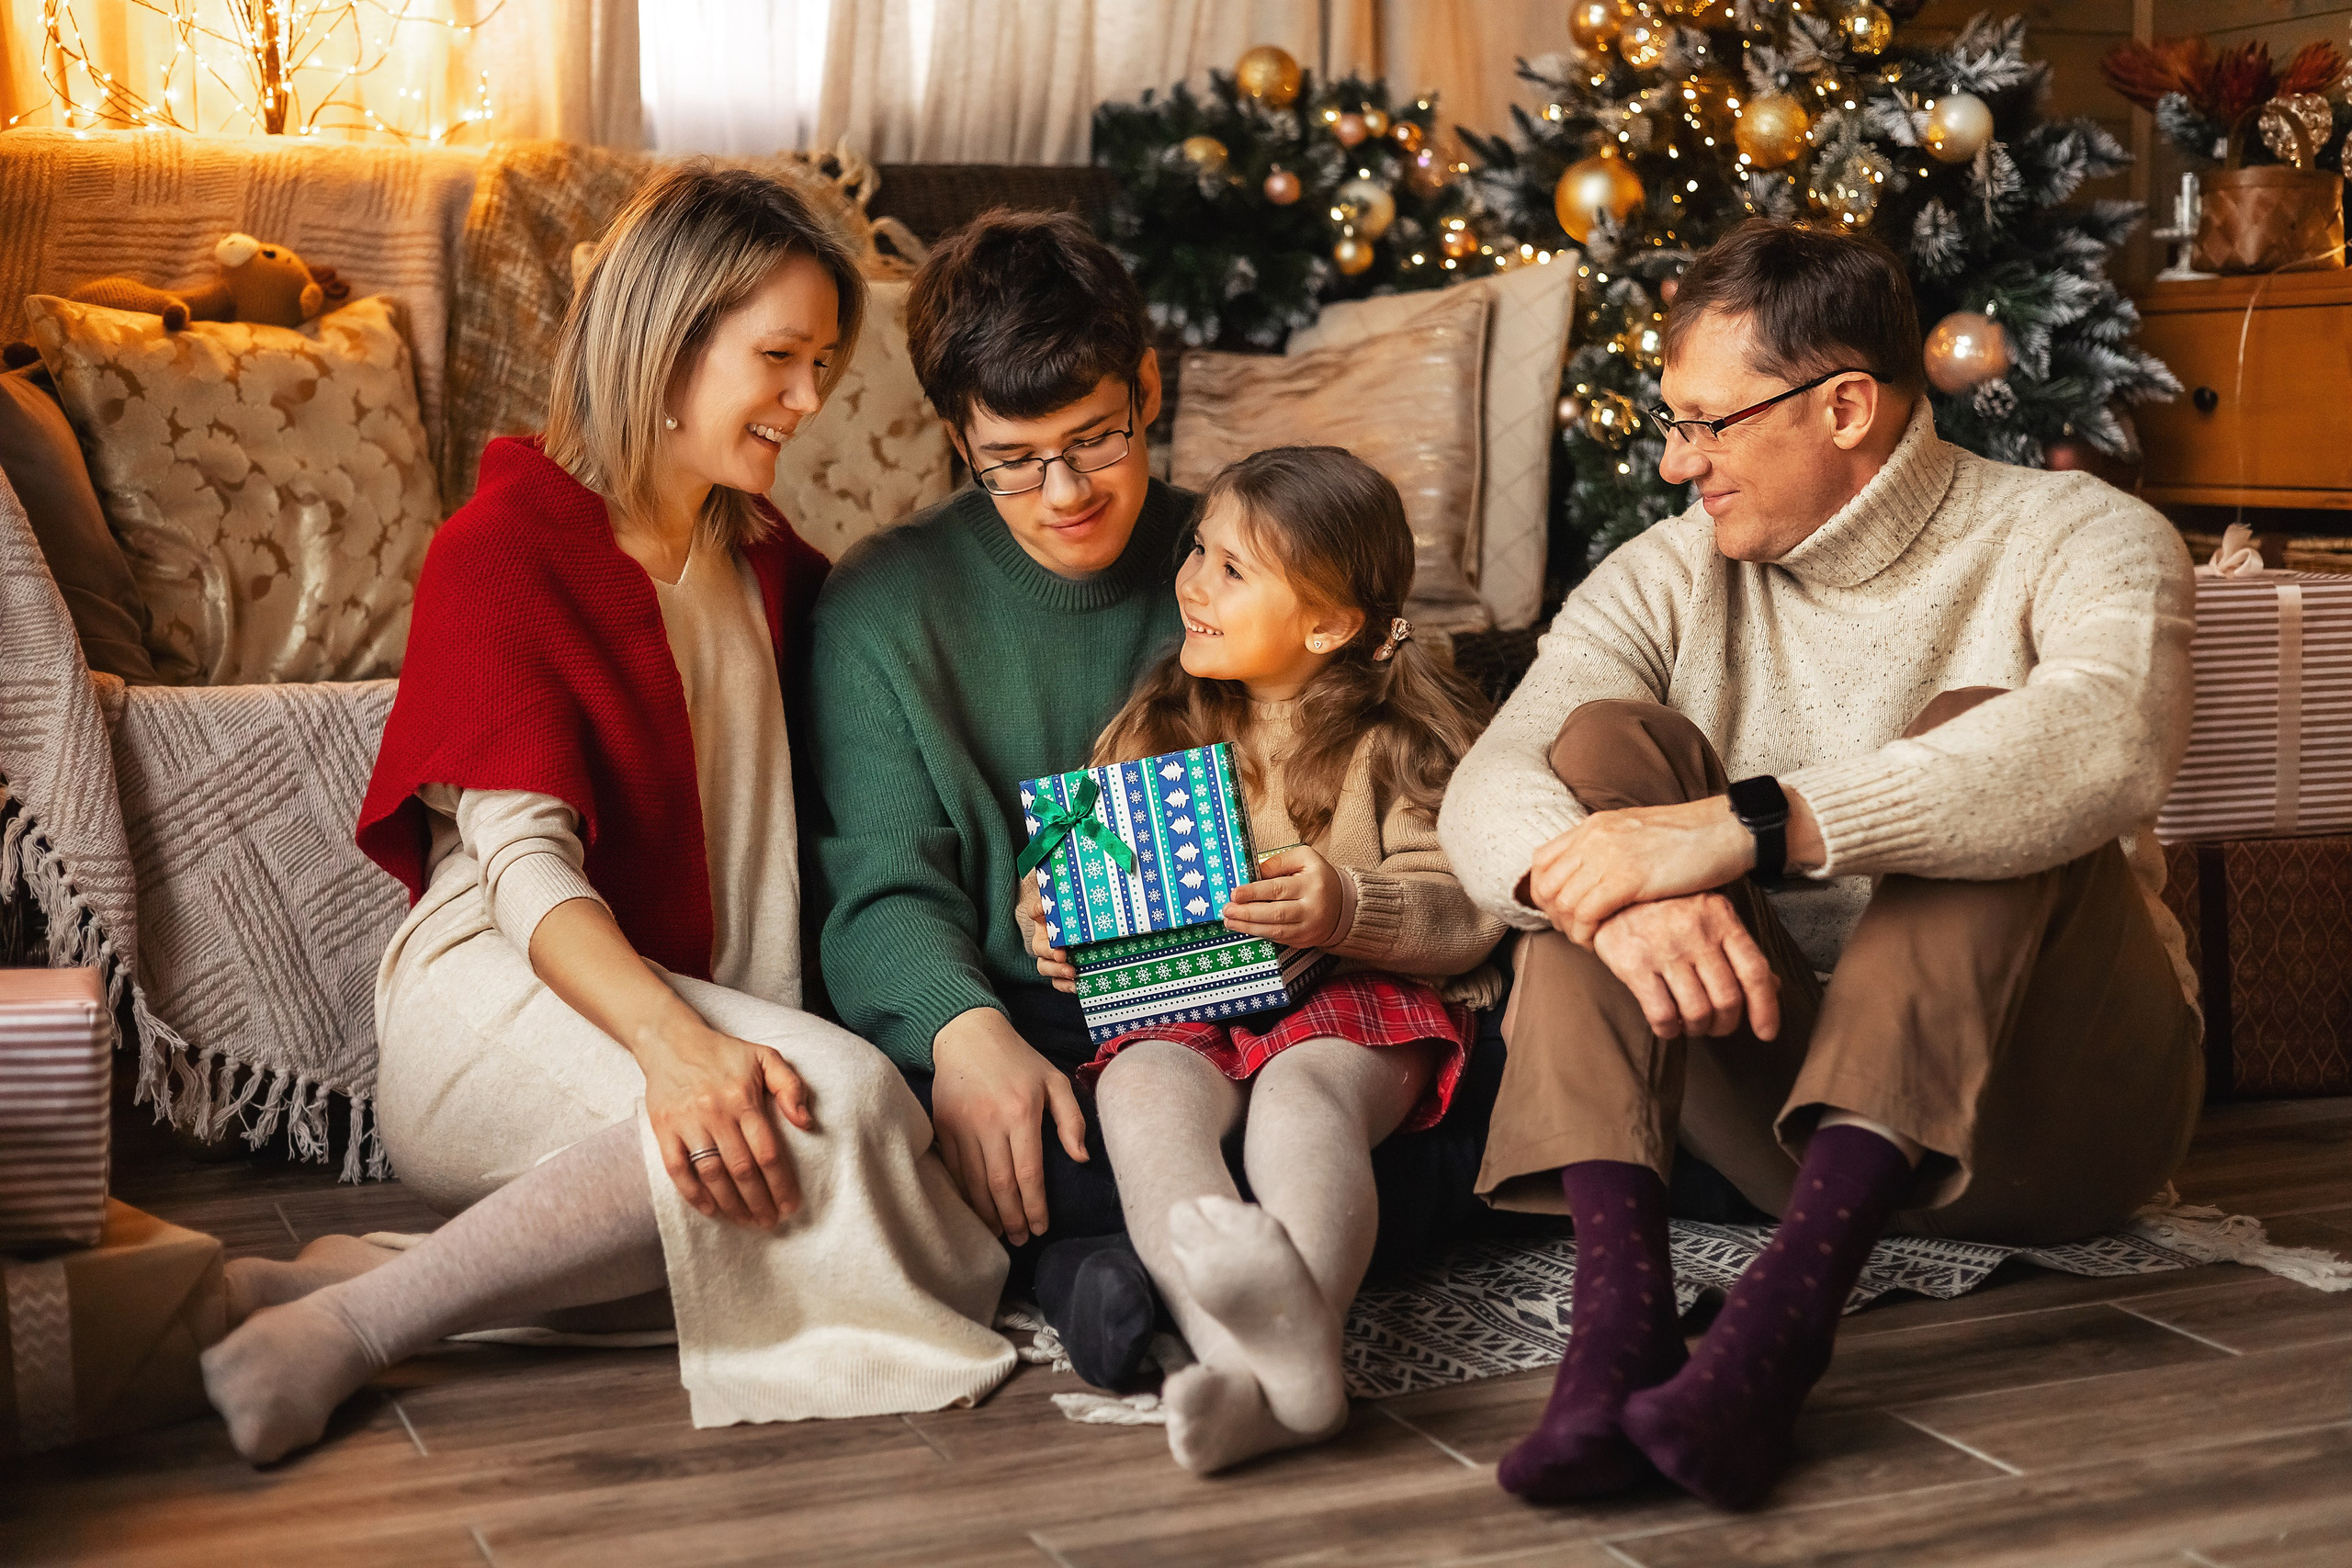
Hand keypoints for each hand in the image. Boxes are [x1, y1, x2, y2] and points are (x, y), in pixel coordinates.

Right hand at [640, 1024, 815, 1228]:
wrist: (670, 1040)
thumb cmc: (724, 1052)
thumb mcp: (765, 1057)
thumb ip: (790, 1086)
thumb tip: (806, 1122)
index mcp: (743, 1098)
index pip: (768, 1152)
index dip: (781, 1184)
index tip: (790, 1205)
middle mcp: (716, 1112)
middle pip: (742, 1169)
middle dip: (759, 1201)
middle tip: (770, 1222)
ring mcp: (687, 1122)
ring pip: (712, 1173)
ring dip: (731, 1204)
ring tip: (746, 1220)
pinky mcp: (664, 1129)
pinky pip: (678, 1169)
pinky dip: (694, 1194)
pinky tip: (711, 1210)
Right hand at [931, 1008, 1088, 1244]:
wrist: (967, 1033)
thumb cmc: (1019, 1059)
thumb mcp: (1054, 1080)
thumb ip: (1072, 1119)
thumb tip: (1081, 1159)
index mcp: (1021, 1112)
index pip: (1029, 1172)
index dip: (1035, 1206)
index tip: (1042, 1228)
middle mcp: (990, 1122)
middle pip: (1000, 1185)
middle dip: (1012, 1218)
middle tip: (1023, 1240)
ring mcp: (962, 1126)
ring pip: (974, 1182)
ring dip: (988, 1213)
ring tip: (1001, 1233)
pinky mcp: (942, 1126)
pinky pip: (953, 1170)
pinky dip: (965, 1195)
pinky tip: (977, 1210)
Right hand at [1016, 874, 1075, 992]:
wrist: (1091, 929)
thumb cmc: (1084, 914)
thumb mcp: (1079, 902)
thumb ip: (1077, 894)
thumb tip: (1080, 881)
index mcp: (1048, 919)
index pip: (1035, 910)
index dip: (1038, 910)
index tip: (1045, 911)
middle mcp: (1047, 938)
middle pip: (1039, 947)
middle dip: (1049, 951)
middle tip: (1062, 953)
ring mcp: (1053, 957)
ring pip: (1044, 967)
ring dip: (1056, 970)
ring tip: (1072, 971)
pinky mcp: (1063, 971)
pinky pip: (1058, 982)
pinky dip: (1065, 985)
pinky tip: (1078, 985)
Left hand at [1223, 844, 1348, 948]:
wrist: (1345, 905)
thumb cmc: (1319, 877)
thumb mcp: (1305, 858)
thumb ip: (1279, 862)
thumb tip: (1254, 873)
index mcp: (1312, 884)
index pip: (1278, 889)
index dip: (1254, 892)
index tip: (1235, 893)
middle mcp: (1312, 908)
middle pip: (1275, 913)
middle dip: (1247, 913)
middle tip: (1227, 909)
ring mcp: (1309, 928)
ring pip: (1275, 930)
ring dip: (1249, 927)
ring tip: (1230, 921)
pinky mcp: (1304, 940)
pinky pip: (1278, 939)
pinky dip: (1259, 934)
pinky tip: (1245, 928)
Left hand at [1529, 797, 1755, 945]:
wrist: (1725, 829)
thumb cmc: (1689, 840)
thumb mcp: (1636, 835)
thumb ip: (1607, 850)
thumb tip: (1588, 878)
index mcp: (1594, 826)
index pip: (1541, 861)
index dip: (1542, 893)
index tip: (1561, 913)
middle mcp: (1594, 838)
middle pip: (1545, 884)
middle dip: (1553, 916)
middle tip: (1573, 932)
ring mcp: (1608, 856)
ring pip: (1563, 902)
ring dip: (1570, 929)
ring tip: (1588, 940)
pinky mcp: (1627, 878)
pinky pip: (1586, 913)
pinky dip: (1585, 934)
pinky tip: (1598, 942)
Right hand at [1591, 893, 1779, 1040]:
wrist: (1609, 892)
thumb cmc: (1665, 907)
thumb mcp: (1707, 916)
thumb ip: (1738, 949)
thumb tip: (1774, 987)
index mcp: (1721, 918)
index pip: (1755, 972)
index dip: (1766, 1009)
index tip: (1766, 1032)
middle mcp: (1697, 932)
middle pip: (1728, 998)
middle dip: (1726, 1024)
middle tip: (1716, 1026)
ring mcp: (1665, 948)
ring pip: (1698, 1011)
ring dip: (1698, 1029)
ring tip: (1690, 1024)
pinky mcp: (1635, 964)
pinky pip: (1662, 1014)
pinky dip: (1669, 1030)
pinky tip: (1667, 1025)